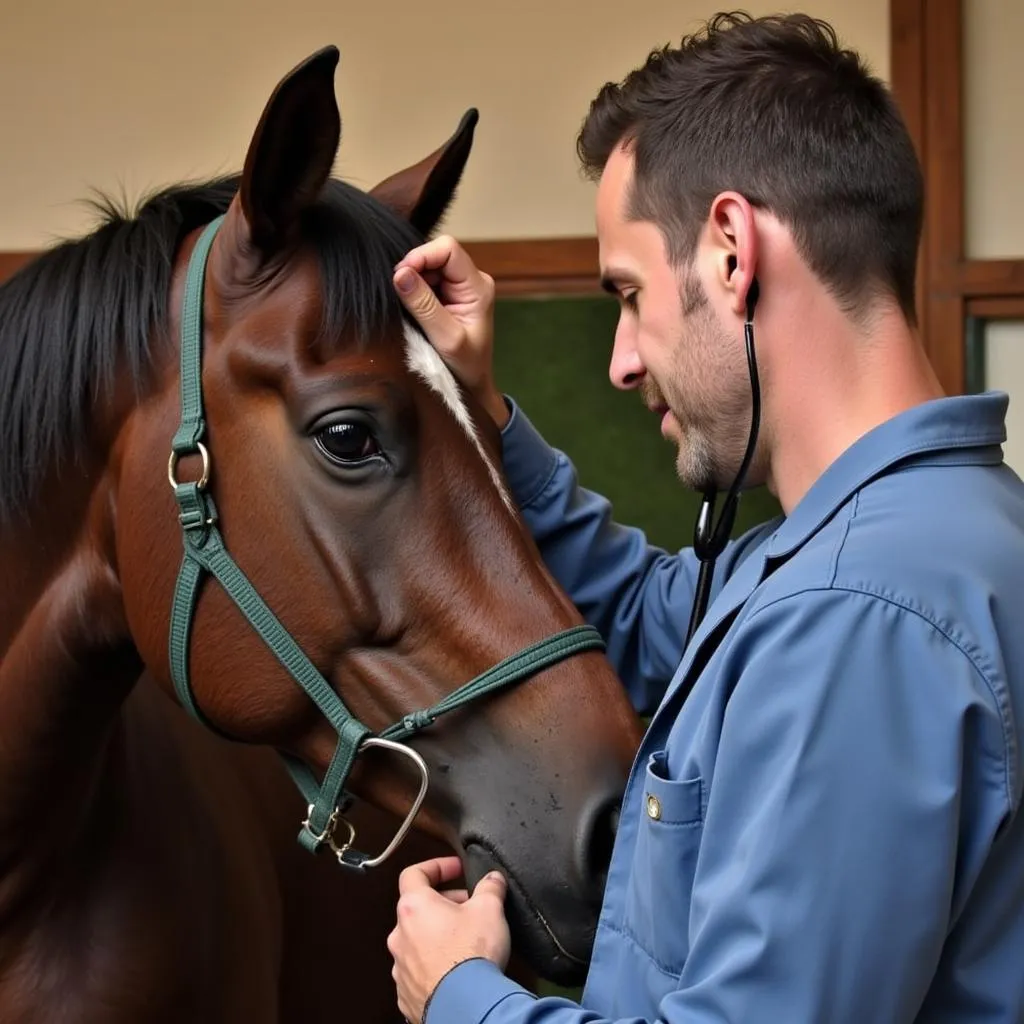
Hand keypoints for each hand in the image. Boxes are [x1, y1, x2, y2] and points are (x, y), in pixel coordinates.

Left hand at [387, 855, 511, 1023]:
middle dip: (444, 904)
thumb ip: (490, 887)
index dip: (436, 866)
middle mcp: (400, 936)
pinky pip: (419, 972)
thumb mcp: (489, 909)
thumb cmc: (471, 954)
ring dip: (437, 936)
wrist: (465, 1007)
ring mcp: (400, 968)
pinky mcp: (406, 994)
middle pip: (418, 909)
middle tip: (469, 908)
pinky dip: (435, 966)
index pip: (414, 873)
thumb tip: (493, 879)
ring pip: (417, 942)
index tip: (455, 869)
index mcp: (414, 908)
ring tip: (465, 942)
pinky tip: (457, 971)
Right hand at [393, 236, 509, 427]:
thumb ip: (423, 305)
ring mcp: (459, 288)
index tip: (400, 275)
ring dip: (412, 281)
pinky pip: (425, 280)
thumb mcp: (445, 338)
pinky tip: (411, 309)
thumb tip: (400, 274)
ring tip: (407, 307)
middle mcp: (471, 281)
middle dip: (414, 269)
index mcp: (478, 287)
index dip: (421, 255)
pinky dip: (413, 290)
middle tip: (399, 295)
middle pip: (436, 254)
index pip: (448, 249)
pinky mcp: (447, 296)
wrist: (473, 385)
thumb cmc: (466, 366)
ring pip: (428, 266)